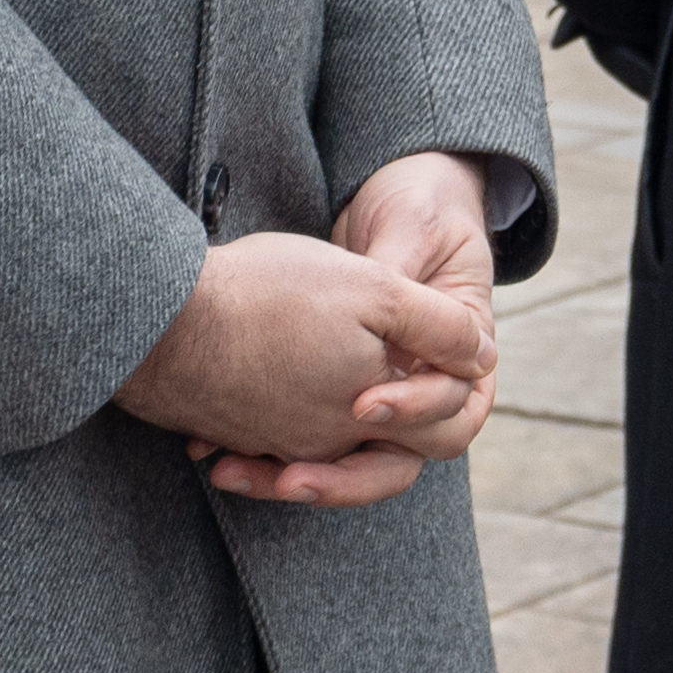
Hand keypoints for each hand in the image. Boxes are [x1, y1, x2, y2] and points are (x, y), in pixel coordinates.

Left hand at [190, 155, 506, 509]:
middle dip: (340, 479)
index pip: (451, 418)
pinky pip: (300, 444)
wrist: (392, 194)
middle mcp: (416, 388)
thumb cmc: (419, 208)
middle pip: (390, 464)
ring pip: (340, 465)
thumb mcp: (416, 235)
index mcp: (459, 358)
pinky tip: (212, 451)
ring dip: (288, 476)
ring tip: (233, 469)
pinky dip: (260, 455)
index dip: (411, 417)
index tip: (363, 405)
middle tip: (291, 478)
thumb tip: (417, 346)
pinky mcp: (327, 395)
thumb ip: (413, 295)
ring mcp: (371, 397)